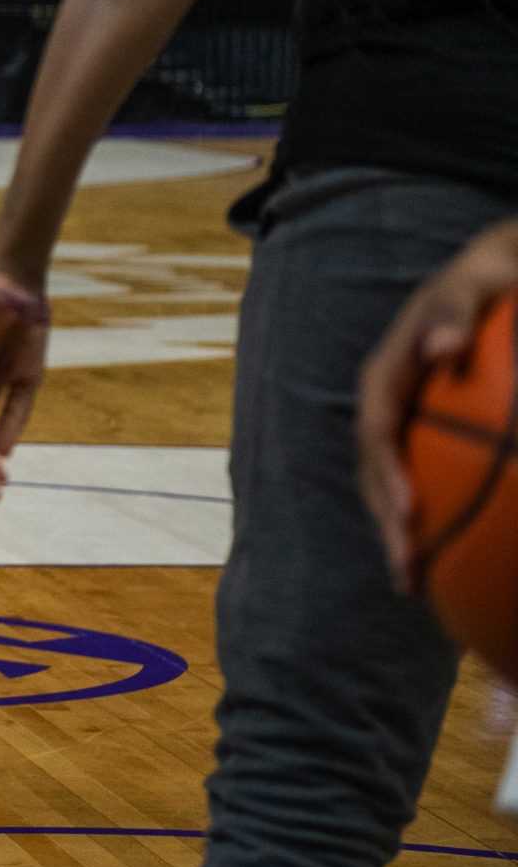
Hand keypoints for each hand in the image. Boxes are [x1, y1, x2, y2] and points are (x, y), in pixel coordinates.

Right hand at [359, 218, 517, 592]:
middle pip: (374, 472)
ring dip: (401, 536)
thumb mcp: (475, 283)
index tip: (406, 512)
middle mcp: (387, 408)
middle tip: (406, 572)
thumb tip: (444, 344)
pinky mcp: (425, 443)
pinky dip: (433, 524)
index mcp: (386, 376)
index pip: (375, 429)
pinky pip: (424, 487)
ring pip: (393, 488)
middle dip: (388, 525)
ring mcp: (405, 428)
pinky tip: (458, 562)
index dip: (385, 473)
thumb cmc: (488, 283)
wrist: (492, 279)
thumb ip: (455, 309)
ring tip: (417, 587)